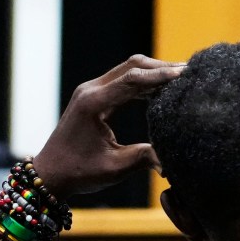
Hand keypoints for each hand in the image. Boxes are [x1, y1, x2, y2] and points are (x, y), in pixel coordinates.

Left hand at [30, 55, 182, 199]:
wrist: (50, 174)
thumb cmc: (78, 172)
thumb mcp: (114, 168)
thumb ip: (144, 158)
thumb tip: (170, 162)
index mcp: (94, 103)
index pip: (133, 80)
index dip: (161, 75)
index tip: (185, 73)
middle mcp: (90, 90)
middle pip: (131, 66)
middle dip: (161, 68)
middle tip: (189, 72)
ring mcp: (90, 91)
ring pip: (127, 70)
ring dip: (152, 73)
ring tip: (180, 78)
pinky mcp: (93, 96)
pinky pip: (121, 81)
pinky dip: (142, 82)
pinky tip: (161, 90)